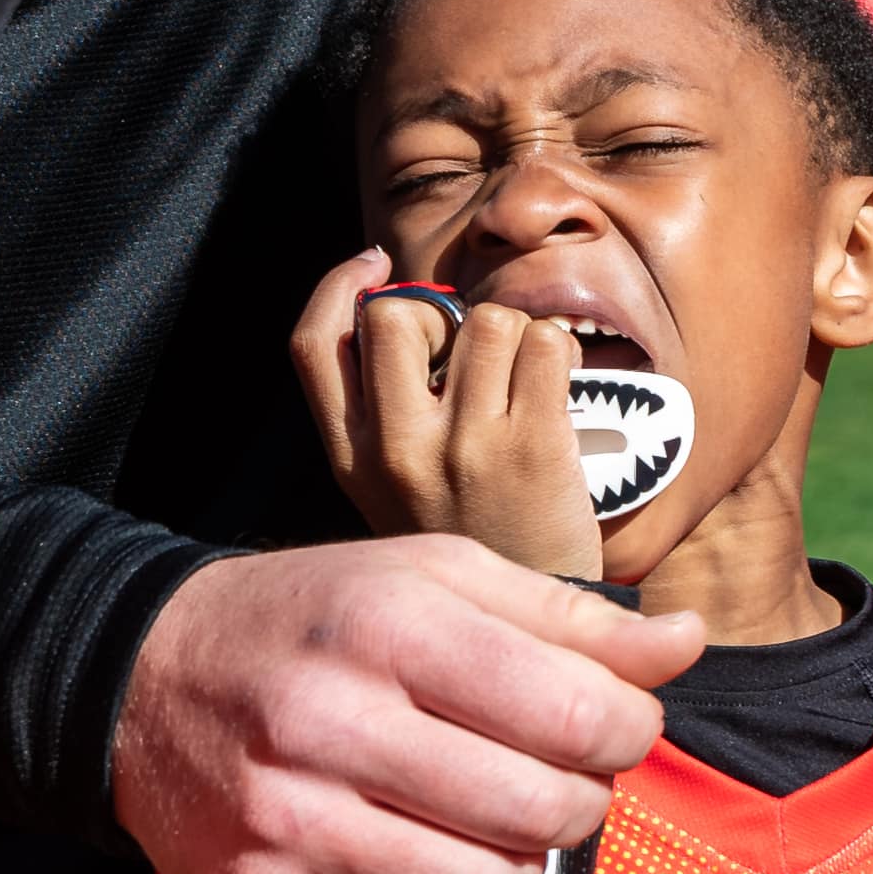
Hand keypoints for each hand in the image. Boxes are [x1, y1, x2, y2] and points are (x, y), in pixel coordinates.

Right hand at [113, 535, 694, 873]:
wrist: (142, 679)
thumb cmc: (317, 621)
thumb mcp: (435, 579)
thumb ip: (567, 618)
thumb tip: (686, 644)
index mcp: (391, 625)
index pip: (575, 711)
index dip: (627, 730)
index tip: (611, 726)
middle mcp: (335, 721)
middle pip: (540, 811)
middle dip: (580, 805)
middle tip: (557, 783)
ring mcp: (292, 820)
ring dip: (521, 872)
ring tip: (496, 831)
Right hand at [291, 262, 604, 578]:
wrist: (537, 609)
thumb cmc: (470, 536)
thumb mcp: (392, 489)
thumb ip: (382, 411)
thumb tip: (401, 309)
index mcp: (353, 459)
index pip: (314, 346)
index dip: (337, 285)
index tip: (372, 264)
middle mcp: (398, 451)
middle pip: (395, 315)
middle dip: (439, 313)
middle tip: (467, 354)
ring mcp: (466, 448)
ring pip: (486, 320)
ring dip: (512, 333)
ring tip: (521, 379)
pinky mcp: (534, 447)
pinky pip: (545, 344)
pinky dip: (558, 349)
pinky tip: (557, 384)